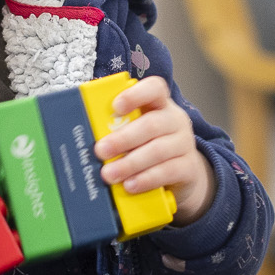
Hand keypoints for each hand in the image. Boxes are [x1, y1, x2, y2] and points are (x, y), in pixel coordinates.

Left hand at [94, 76, 214, 223]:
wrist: (181, 172)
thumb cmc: (149, 147)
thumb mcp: (136, 132)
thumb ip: (117, 128)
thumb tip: (85, 133)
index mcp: (159, 105)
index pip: (154, 88)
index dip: (135, 95)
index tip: (116, 107)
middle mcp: (175, 120)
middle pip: (152, 125)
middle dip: (123, 138)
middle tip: (100, 151)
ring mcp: (184, 143)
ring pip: (158, 151)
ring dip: (130, 163)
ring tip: (109, 174)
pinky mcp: (189, 167)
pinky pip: (168, 171)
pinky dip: (147, 179)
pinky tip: (130, 185)